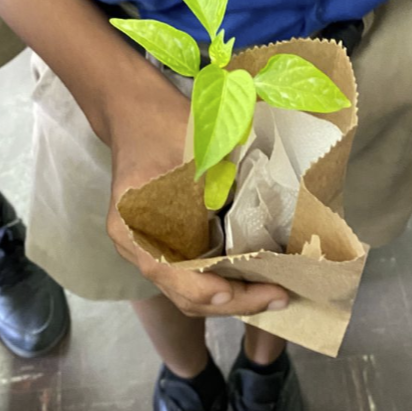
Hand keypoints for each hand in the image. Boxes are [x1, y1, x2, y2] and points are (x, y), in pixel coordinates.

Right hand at [105, 66, 288, 318]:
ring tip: (273, 293)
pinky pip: (193, 275)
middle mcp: (135, 246)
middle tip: (279, 296)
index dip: (211, 288)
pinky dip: (223, 281)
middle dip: (235, 301)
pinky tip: (255, 277)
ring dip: (232, 296)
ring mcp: (147, 248)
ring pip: (190, 292)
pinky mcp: (163, 244)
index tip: (247, 290)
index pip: (171, 274)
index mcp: (131, 225)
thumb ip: (219, 175)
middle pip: (185, 294)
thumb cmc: (160, 122)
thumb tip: (268, 204)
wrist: (134, 109)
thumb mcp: (192, 144)